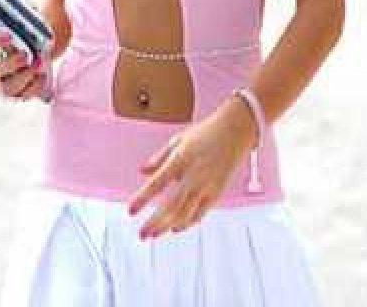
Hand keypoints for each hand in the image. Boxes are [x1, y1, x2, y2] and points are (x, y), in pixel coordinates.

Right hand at [0, 30, 51, 100]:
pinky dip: (36, 85)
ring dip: (25, 76)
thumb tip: (35, 37)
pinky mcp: (17, 94)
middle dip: (10, 64)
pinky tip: (43, 74)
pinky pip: (24, 95)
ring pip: (8, 87)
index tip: (9, 35)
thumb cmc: (28, 38)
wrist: (41, 49)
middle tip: (25, 56)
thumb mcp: (27, 29)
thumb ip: (26, 30)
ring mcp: (3, 84)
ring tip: (39, 64)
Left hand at [127, 97, 256, 239]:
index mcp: (181, 159)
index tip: (131, 210)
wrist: (235, 131)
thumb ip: (160, 157)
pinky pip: (201, 213)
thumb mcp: (178, 140)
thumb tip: (142, 171)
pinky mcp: (217, 192)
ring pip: (186, 213)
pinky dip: (188, 223)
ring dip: (168, 226)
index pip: (157, 183)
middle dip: (155, 222)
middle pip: (171, 205)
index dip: (143, 199)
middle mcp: (193, 175)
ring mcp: (207, 186)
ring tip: (154, 235)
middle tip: (142, 234)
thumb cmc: (205, 133)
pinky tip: (176, 228)